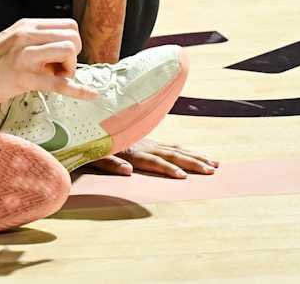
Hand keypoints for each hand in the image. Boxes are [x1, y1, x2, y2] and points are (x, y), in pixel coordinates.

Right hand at [0, 18, 99, 110]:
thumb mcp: (9, 43)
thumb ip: (31, 44)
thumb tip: (55, 57)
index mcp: (25, 26)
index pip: (67, 26)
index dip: (70, 44)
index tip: (58, 60)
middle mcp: (27, 35)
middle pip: (73, 36)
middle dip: (72, 56)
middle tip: (55, 71)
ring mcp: (25, 55)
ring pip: (69, 50)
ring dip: (69, 69)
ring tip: (52, 79)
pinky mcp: (23, 77)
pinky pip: (60, 82)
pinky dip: (79, 90)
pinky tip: (90, 95)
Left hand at [87, 137, 219, 178]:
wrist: (86, 124)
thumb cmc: (88, 144)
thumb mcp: (94, 155)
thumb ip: (110, 163)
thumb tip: (128, 171)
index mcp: (131, 150)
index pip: (153, 161)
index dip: (168, 169)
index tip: (184, 177)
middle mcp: (143, 144)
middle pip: (171, 154)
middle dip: (193, 162)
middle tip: (212, 170)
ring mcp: (146, 141)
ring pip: (175, 149)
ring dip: (194, 156)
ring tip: (214, 163)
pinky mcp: (146, 140)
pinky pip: (169, 146)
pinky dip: (183, 150)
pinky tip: (192, 154)